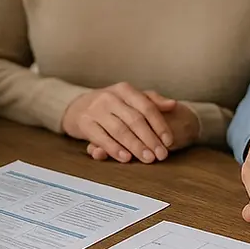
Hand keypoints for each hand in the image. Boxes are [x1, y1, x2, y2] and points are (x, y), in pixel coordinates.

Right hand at [63, 83, 178, 162]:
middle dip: (150, 139)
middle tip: (161, 155)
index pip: (146, 107)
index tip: (168, 141)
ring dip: (135, 146)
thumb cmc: (109, 104)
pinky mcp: (84, 123)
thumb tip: (173, 104)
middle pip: (134, 120)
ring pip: (120, 130)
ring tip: (148, 158)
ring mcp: (96, 110)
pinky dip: (114, 149)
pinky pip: (101, 138)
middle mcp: (110, 97)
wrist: (76, 106)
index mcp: (125, 90)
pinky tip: (125, 158)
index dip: (159, 125)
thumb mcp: (129, 97)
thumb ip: (151, 100)